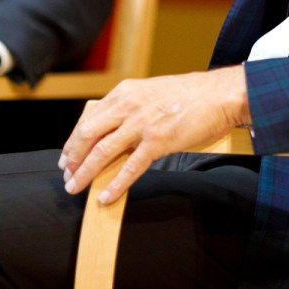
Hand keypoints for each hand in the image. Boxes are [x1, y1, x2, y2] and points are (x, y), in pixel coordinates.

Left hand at [59, 66, 250, 202]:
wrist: (220, 95)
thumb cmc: (191, 94)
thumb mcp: (152, 91)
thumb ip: (131, 106)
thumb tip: (113, 127)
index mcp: (125, 92)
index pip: (89, 118)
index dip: (74, 140)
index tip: (67, 155)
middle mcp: (129, 106)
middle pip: (88, 134)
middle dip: (73, 158)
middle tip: (67, 174)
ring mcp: (142, 124)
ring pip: (102, 152)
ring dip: (86, 173)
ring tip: (76, 188)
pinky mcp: (158, 141)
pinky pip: (130, 168)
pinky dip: (115, 185)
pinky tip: (105, 197)